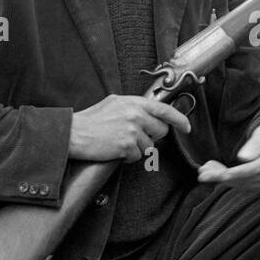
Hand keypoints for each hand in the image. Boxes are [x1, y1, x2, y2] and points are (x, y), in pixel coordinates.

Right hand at [69, 95, 190, 162]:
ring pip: (150, 146)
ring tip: (120, 142)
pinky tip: (116, 150)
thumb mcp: (114, 103)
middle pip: (161, 131)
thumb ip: (134, 106)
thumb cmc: (91, 120)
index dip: (179, 119)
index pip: (165, 109)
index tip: (186, 127)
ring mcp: (132, 130)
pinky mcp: (127, 145)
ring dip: (138, 148)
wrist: (73, 133)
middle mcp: (136, 114)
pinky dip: (128, 157)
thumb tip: (150, 112)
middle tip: (135, 136)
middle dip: (152, 136)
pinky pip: (138, 156)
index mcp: (134, 102)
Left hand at [197, 121, 259, 189]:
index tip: (219, 175)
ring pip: (240, 184)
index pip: (255, 169)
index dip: (236, 173)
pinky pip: (241, 185)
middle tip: (202, 172)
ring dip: (221, 178)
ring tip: (204, 170)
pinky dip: (226, 180)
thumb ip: (255, 144)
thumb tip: (244, 158)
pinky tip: (214, 171)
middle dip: (222, 177)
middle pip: (245, 179)